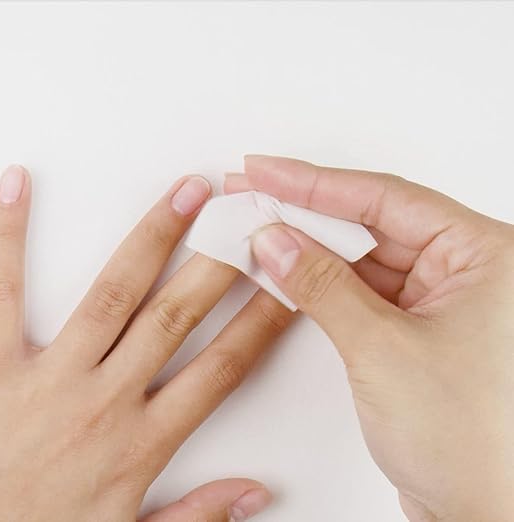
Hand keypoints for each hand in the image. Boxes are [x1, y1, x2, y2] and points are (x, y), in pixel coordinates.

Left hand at [0, 165, 290, 521]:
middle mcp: (101, 399)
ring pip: (113, 293)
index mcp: (139, 442)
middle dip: (218, 262)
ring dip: (153, 238)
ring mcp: (47, 374)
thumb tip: (255, 493)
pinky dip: (8, 234)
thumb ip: (196, 516)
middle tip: (246, 219)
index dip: (260, 324)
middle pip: (176, 317)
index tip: (286, 287)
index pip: (222, 370)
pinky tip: (18, 186)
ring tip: (183, 194)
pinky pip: (0, 291)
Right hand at [226, 156, 513, 521]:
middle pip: (367, 223)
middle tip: (253, 193)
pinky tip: (282, 267)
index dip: (316, 182)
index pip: (384, 199)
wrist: (483, 516)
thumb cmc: (474, 445)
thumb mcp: (383, 349)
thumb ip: (323, 287)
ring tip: (256, 228)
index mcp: (482, 255)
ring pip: (357, 257)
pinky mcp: (408, 327)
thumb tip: (276, 242)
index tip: (267, 171)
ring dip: (306, 247)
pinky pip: (356, 289)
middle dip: (304, 212)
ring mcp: (433, 299)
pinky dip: (317, 281)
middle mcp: (461, 270)